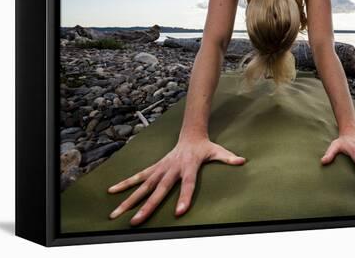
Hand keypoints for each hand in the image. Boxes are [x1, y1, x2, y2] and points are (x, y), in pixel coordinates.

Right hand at [107, 137, 245, 225]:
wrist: (190, 133)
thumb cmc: (205, 147)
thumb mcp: (218, 151)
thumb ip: (228, 157)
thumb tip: (242, 161)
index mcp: (188, 167)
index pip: (188, 184)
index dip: (185, 197)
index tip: (179, 212)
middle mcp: (172, 169)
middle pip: (159, 190)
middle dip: (147, 206)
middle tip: (136, 222)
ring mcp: (161, 168)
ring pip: (143, 186)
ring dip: (128, 200)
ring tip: (115, 213)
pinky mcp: (154, 168)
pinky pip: (138, 177)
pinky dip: (124, 184)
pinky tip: (111, 192)